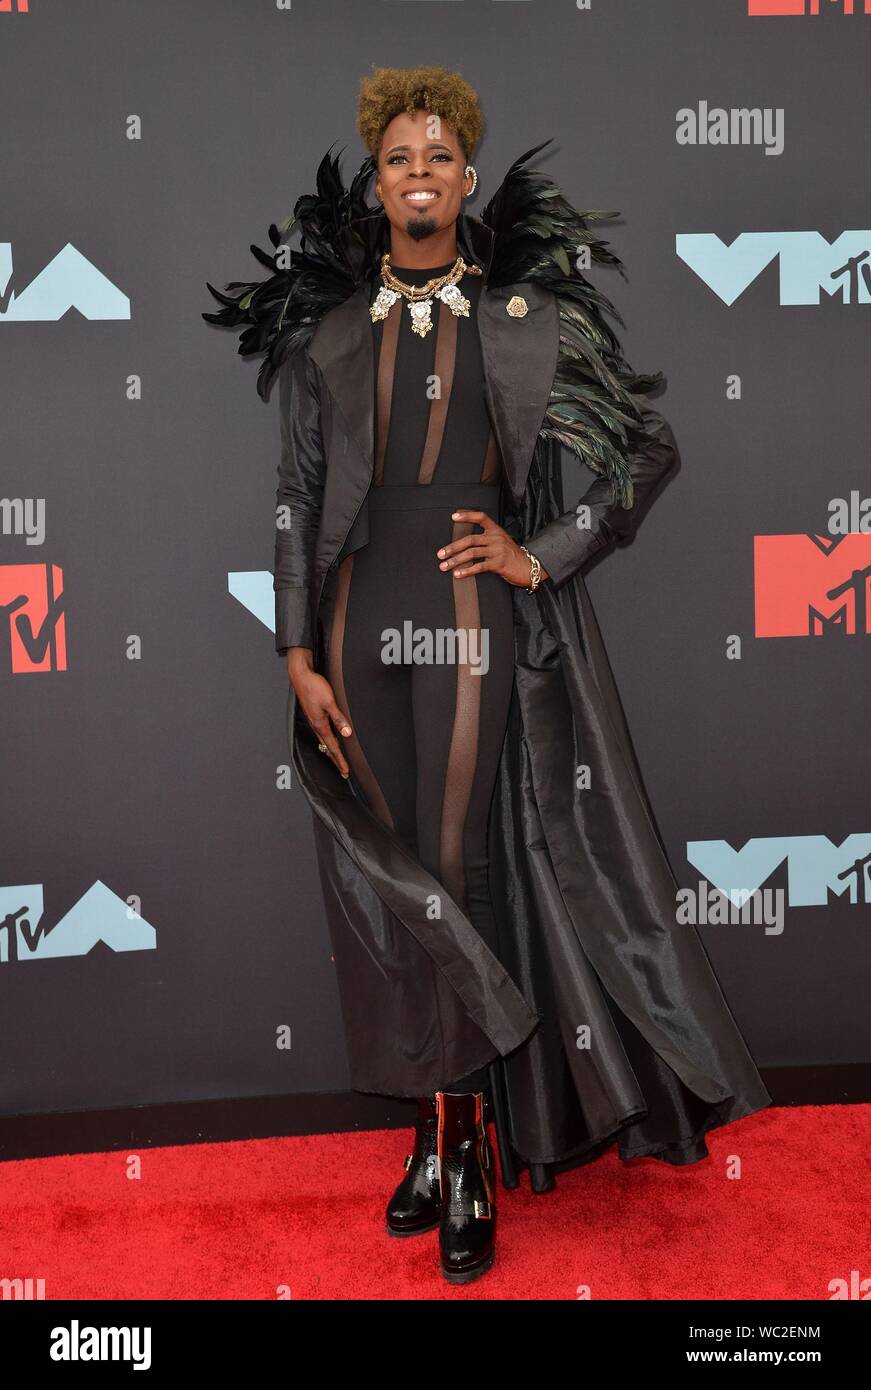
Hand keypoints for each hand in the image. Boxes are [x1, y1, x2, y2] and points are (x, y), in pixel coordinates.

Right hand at [286, 648, 352, 778]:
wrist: (300, 675)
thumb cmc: (313, 686)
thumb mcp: (330, 702)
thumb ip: (339, 718)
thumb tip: (346, 733)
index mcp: (320, 724)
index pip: (332, 747)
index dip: (339, 759)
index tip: (345, 770)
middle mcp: (316, 724)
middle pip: (327, 747)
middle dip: (335, 760)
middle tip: (342, 771)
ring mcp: (314, 720)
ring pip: (323, 740)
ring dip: (331, 751)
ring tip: (337, 760)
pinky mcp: (313, 714)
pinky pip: (321, 732)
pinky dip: (327, 740)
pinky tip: (329, 739)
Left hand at [436, 510, 550, 586]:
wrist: (530, 567)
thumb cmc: (513, 556)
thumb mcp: (501, 542)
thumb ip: (487, 540)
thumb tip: (464, 545)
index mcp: (496, 530)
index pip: (481, 517)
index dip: (467, 516)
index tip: (453, 517)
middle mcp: (496, 538)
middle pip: (470, 540)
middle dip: (453, 547)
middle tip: (441, 554)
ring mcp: (498, 550)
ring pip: (472, 553)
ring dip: (456, 560)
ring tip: (445, 566)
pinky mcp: (499, 563)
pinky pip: (479, 566)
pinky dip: (467, 571)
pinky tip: (458, 574)